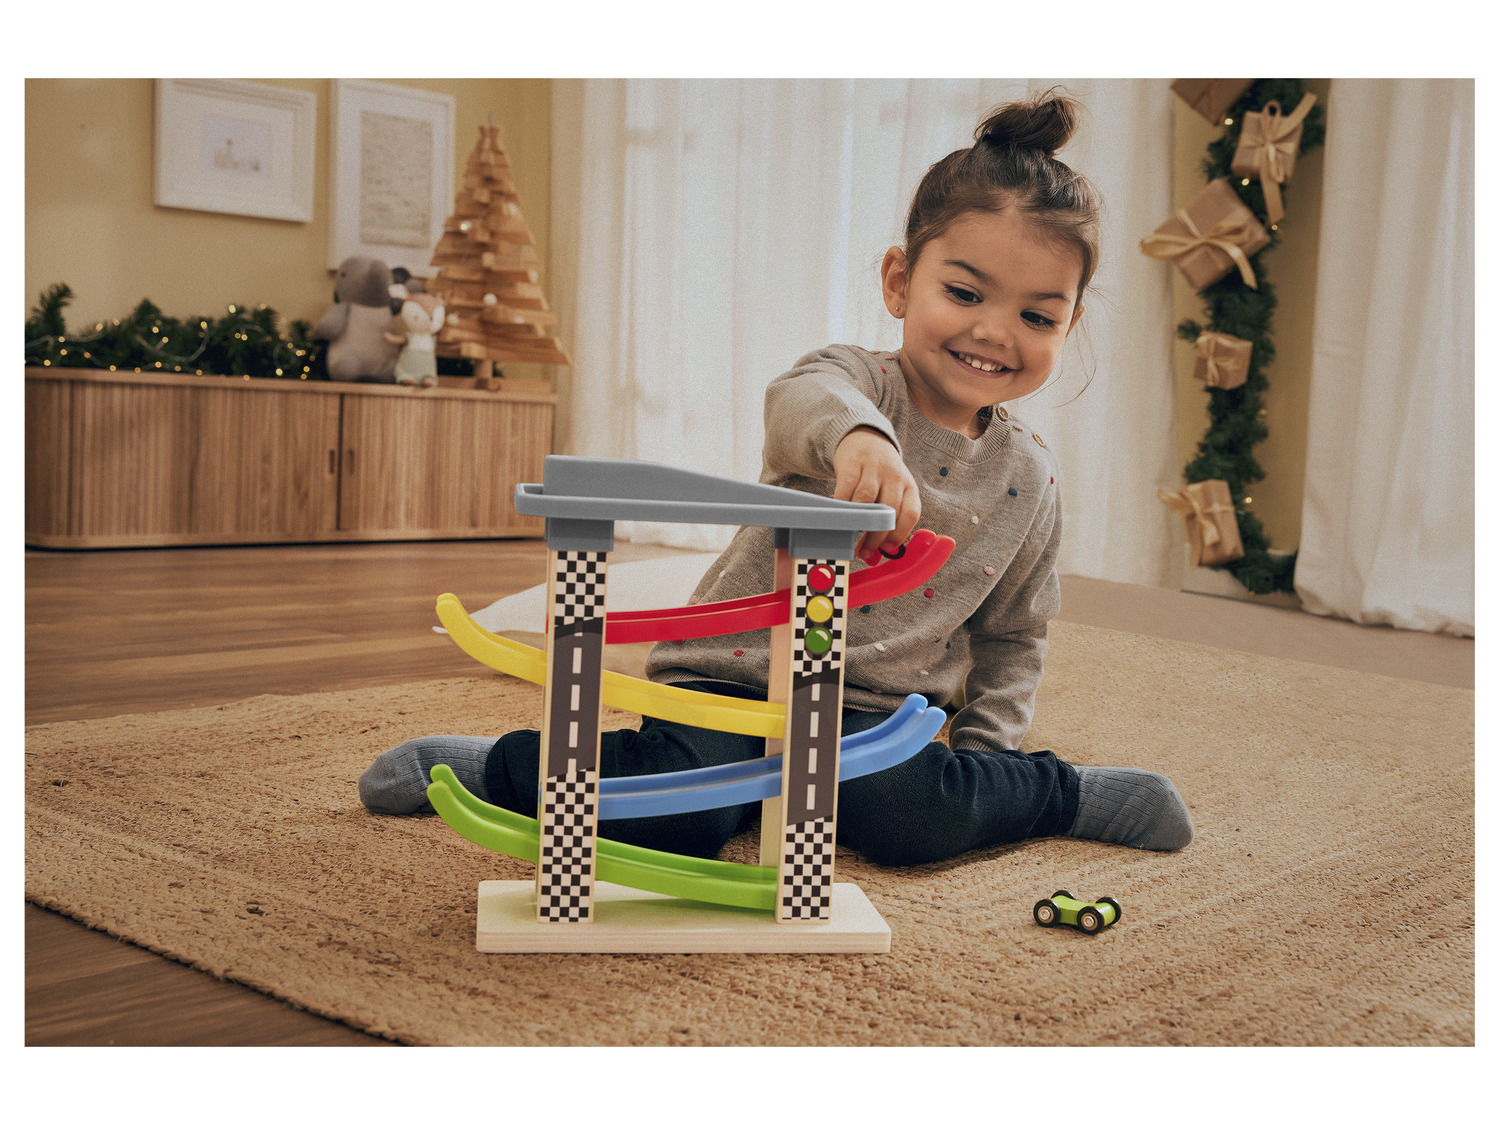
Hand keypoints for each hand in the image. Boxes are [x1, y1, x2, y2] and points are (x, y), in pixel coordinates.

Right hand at [832, 426, 920, 561]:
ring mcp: (874, 468)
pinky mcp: (852, 464)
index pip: (911, 512)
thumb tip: (875, 556)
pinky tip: (840, 517)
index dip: (900, 533)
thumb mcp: (891, 493)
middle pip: (889, 508)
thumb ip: (887, 520)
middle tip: (865, 552)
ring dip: (858, 522)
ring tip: (850, 538)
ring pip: (867, 499)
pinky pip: (846, 489)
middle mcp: (895, 476)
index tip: (887, 550)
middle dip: (876, 535)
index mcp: (909, 486)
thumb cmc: (879, 476)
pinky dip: (842, 507)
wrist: (865, 439)